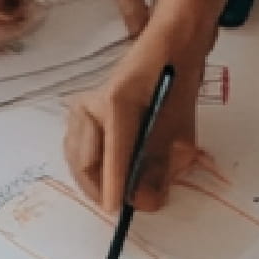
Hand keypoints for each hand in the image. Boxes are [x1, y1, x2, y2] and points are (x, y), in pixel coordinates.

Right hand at [64, 26, 208, 214]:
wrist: (168, 46)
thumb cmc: (176, 82)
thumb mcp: (180, 129)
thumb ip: (162, 167)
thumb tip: (147, 203)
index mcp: (118, 103)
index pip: (113, 154)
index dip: (115, 186)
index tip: (117, 212)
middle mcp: (92, 105)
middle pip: (86, 162)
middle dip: (103, 189)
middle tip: (125, 207)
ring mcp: (82, 108)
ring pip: (77, 159)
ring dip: (94, 181)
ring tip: (118, 193)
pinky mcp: (80, 113)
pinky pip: (77, 150)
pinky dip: (91, 167)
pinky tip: (107, 175)